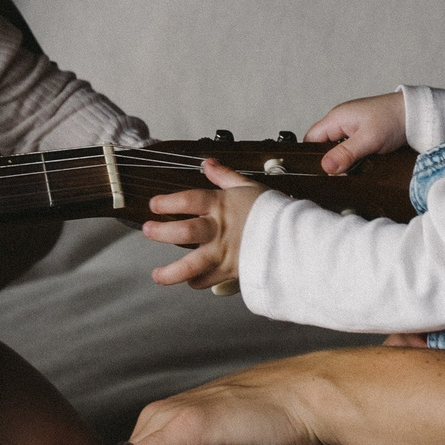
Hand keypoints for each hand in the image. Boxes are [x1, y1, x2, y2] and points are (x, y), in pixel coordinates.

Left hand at [141, 158, 264, 288]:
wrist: (296, 237)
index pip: (188, 200)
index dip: (167, 202)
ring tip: (156, 275)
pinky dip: (198, 281)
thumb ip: (225, 176)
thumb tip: (208, 163)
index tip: (154, 205)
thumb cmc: (275, 210)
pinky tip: (191, 280)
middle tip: (147, 230)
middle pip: (183, 232)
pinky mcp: (232, 271)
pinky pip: (209, 279)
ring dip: (170, 272)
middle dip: (160, 232)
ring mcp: (225, 252)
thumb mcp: (249, 186)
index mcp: (222, 205)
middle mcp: (219, 229)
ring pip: (191, 265)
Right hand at [306, 92, 407, 172]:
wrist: (417, 114)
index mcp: (336, 118)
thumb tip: (325, 167)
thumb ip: (346, 153)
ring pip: (336, 150)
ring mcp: (352, 129)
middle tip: (335, 177)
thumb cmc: (393, 118)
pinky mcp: (363, 136)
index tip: (318, 174)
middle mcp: (341, 123)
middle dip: (328, 162)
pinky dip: (353, 159)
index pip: (310, 140)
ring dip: (342, 161)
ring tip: (348, 174)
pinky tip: (359, 168)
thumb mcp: (369, 139)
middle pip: (322, 146)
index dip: (310, 157)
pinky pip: (349, 150)